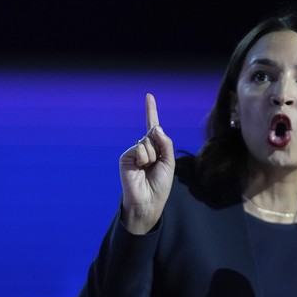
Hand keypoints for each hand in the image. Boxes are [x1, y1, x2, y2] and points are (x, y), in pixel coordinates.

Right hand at [119, 93, 174, 233]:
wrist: (148, 200)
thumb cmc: (160, 184)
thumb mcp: (169, 162)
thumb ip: (166, 143)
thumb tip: (156, 128)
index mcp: (156, 148)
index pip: (153, 127)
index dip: (151, 111)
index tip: (148, 96)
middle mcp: (144, 147)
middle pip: (154, 134)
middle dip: (159, 148)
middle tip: (155, 165)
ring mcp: (135, 151)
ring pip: (147, 141)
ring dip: (151, 156)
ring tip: (148, 169)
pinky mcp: (126, 156)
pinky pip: (139, 148)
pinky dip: (144, 158)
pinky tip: (140, 169)